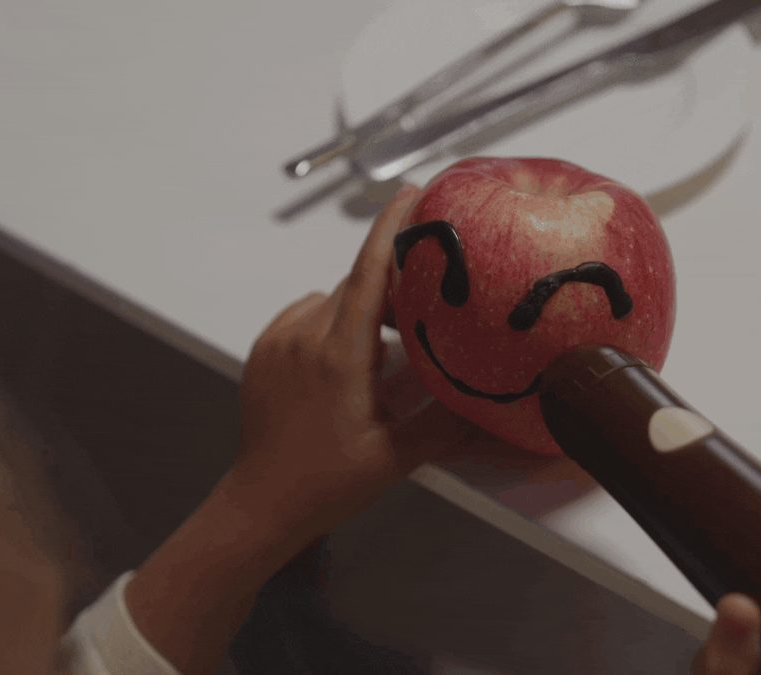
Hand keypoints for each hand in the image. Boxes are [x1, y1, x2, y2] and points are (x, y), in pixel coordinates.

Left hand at [126, 186, 483, 674]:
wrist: (262, 503)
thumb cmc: (327, 482)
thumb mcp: (398, 455)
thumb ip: (449, 424)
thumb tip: (498, 411)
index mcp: (339, 357)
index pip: (368, 274)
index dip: (391, 228)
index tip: (413, 193)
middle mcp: (304, 337)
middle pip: (357, 286)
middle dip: (391, 289)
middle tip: (423, 314)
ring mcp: (278, 340)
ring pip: (332, 299)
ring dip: (362, 310)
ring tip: (384, 351)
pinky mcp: (263, 348)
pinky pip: (307, 314)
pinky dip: (333, 323)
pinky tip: (348, 361)